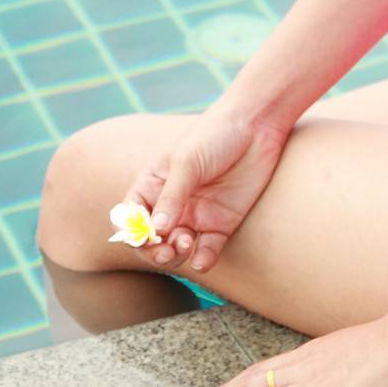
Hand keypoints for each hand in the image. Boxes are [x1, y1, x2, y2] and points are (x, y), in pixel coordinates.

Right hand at [118, 106, 290, 272]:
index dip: (131, 232)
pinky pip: (207, 251)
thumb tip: (155, 231)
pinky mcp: (222, 224)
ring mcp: (197, 215)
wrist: (257, 126)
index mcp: (154, 184)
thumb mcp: (187, 162)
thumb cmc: (214, 134)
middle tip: (165, 250)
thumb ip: (171, 197)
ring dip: (176, 255)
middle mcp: (172, 204)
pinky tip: (202, 259)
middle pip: (151, 241)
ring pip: (176, 250)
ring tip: (186, 242)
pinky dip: (202, 260)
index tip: (143, 236)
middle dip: (153, 251)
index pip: (131, 217)